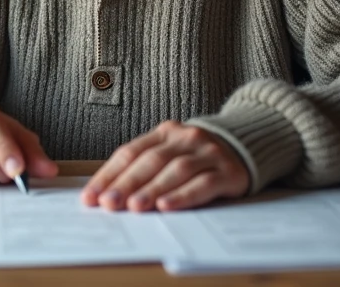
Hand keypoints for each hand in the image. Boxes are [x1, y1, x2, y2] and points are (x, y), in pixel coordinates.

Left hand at [82, 121, 249, 211]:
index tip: (92, 196)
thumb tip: (106, 194)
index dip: (109, 174)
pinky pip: (203, 184)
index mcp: (165, 131)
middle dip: (127, 183)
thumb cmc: (197, 157)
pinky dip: (183, 196)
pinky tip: (167, 206)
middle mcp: (186, 138)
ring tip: (135, 207)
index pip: (130, 152)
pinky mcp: (228, 172)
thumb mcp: (170, 153)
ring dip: (153, 189)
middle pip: (151, 160)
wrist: (247, 145)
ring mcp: (208, 153)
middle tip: (109, 203)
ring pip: (176, 170)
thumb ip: (143, 168)